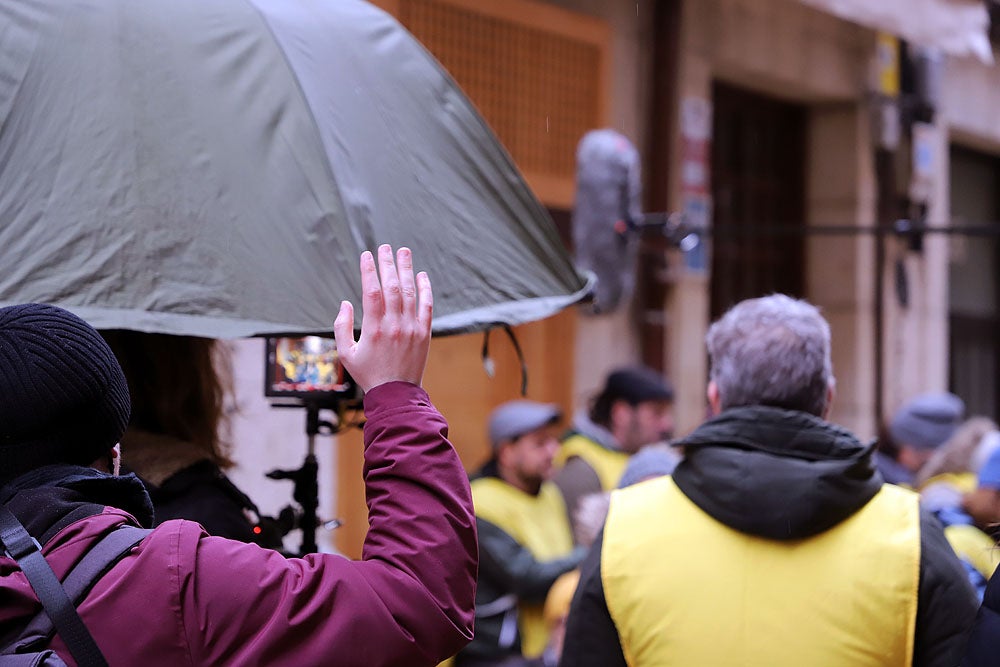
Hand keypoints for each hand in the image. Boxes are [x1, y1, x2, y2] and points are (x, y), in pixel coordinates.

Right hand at [334, 245, 432, 391]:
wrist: (396, 394)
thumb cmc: (368, 374)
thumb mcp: (345, 353)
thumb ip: (341, 327)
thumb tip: (345, 303)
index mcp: (373, 330)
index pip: (372, 292)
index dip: (369, 271)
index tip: (367, 255)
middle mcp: (394, 326)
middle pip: (392, 287)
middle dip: (388, 264)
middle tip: (385, 247)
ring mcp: (412, 328)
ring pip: (409, 292)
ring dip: (406, 270)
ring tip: (403, 252)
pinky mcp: (424, 333)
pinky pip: (427, 306)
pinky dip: (425, 289)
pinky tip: (421, 275)